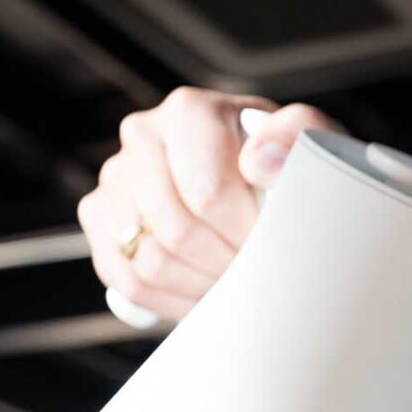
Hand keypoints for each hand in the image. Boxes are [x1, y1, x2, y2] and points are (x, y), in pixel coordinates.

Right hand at [77, 88, 341, 322]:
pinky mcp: (99, 216)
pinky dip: (169, 300)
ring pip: (149, 260)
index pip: (209, 194)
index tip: (272, 243)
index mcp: (190, 111)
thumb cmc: (288, 165)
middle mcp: (142, 135)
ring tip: (234, 281)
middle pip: (177, 230)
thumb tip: (258, 162)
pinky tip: (203, 295)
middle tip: (256, 269)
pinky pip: (124, 279)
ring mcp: (115, 177)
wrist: (258, 180)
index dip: (245, 232)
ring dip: (201, 285)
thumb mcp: (312, 144)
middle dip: (225, 262)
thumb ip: (301, 138)